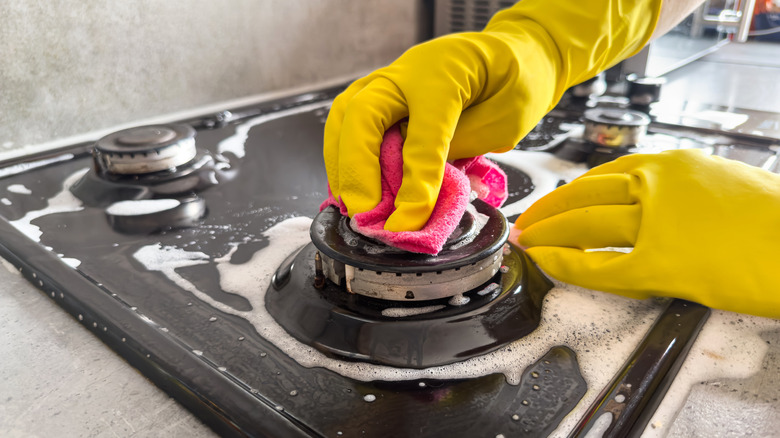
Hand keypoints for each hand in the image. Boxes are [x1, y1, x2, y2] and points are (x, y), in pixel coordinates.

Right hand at [323, 0, 660, 231]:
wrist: (512, 55)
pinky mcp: (380, 94)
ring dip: (342, 165)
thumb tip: (417, 190)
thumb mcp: (503, 121)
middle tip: (365, 214)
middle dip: (358, 171)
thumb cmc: (513, 85)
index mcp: (446, 74)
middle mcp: (407, 72)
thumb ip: (459, 149)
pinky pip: (348, 122)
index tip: (407, 219)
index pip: (423, 132)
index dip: (415, 180)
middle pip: (363, 116)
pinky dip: (343, 157)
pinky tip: (352, 188)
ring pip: (345, 117)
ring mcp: (389, 80)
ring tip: (352, 205)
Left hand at [515, 149, 779, 318]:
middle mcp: (659, 185)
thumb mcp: (726, 184)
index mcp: (675, 164)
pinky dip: (567, 264)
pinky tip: (546, 264)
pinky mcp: (663, 263)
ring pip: (584, 224)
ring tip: (525, 241)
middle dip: (548, 210)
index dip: (572, 190)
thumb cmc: (776, 218)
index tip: (554, 200)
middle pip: (584, 194)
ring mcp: (658, 223)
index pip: (606, 172)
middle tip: (527, 221)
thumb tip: (657, 204)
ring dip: (546, 233)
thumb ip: (684, 190)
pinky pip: (600, 264)